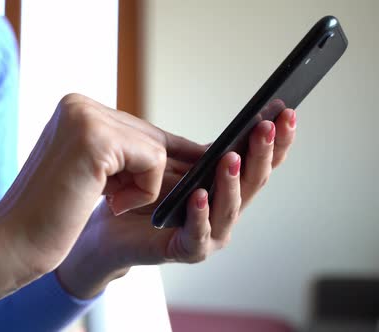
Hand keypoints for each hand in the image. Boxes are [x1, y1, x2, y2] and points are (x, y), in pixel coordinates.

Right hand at [0, 93, 181, 330]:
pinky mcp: (96, 139)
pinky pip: (152, 161)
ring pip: (153, 147)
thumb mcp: (89, 174)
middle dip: (160, 169)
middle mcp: (78, 104)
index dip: (161, 149)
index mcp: (73, 109)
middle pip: (147, 134)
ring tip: (110, 202)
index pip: (132, 127)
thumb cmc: (49, 216)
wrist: (13, 242)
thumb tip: (174, 152)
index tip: (195, 158)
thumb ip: (121, 156)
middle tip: (175, 189)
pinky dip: (142, 190)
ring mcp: (85, 117)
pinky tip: (110, 204)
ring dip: (143, 185)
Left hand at [56, 107, 296, 298]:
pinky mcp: (186, 250)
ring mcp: (210, 234)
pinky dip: (200, 215)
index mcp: (227, 190)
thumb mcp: (176, 167)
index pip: (260, 164)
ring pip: (230, 207)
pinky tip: (199, 195)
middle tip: (267, 128)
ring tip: (232, 158)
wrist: (111, 228)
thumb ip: (200, 156)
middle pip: (254, 183)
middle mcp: (225, 212)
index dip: (276, 142)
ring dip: (232, 182)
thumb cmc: (146, 196)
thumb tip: (230, 129)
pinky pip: (198, 234)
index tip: (286, 112)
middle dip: (262, 154)